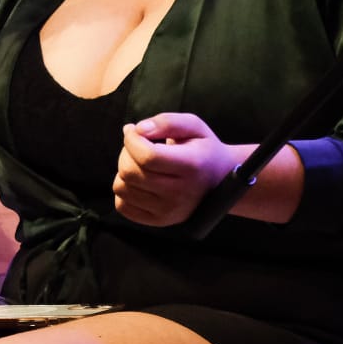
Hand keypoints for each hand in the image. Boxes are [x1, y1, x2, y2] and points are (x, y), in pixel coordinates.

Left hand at [114, 113, 237, 226]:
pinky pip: (123, 206)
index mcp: (191, 166)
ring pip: (122, 188)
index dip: (131, 140)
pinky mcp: (160, 221)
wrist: (220, 180)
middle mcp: (181, 193)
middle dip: (126, 153)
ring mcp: (169, 211)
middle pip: (130, 172)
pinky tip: (138, 181)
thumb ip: (166, 122)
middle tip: (138, 146)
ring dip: (124, 171)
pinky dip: (124, 191)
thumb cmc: (203, 149)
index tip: (133, 131)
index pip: (147, 156)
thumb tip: (138, 129)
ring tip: (140, 164)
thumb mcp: (193, 126)